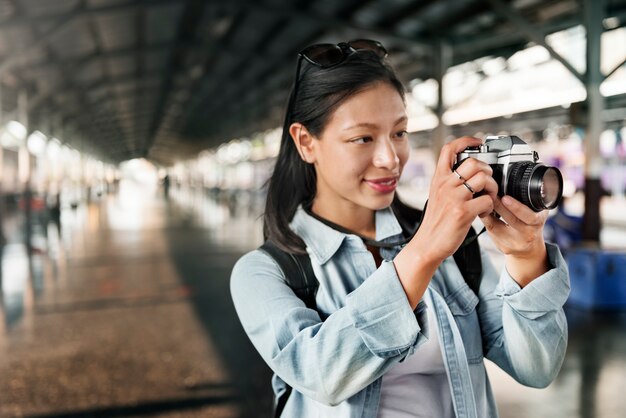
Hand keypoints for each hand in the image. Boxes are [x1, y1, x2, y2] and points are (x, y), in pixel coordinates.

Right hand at [411, 137, 497, 262]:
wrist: (428, 243)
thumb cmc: (435, 221)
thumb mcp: (437, 195)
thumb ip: (448, 181)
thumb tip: (467, 171)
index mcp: (438, 178)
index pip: (449, 149)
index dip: (466, 141)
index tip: (478, 142)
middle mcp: (445, 184)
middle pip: (473, 162)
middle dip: (487, 170)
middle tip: (486, 182)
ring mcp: (454, 197)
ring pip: (484, 178)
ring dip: (492, 188)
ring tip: (488, 198)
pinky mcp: (463, 212)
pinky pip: (487, 200)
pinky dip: (490, 207)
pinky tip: (484, 213)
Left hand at [480, 195, 549, 285]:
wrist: (529, 249)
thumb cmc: (529, 225)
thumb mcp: (534, 213)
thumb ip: (528, 201)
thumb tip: (508, 183)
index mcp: (538, 222)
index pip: (530, 216)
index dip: (517, 207)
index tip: (505, 198)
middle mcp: (528, 234)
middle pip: (513, 221)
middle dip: (500, 207)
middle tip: (490, 196)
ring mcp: (515, 243)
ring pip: (498, 226)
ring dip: (488, 213)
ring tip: (482, 201)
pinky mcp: (504, 247)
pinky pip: (491, 231)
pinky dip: (485, 219)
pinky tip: (480, 211)